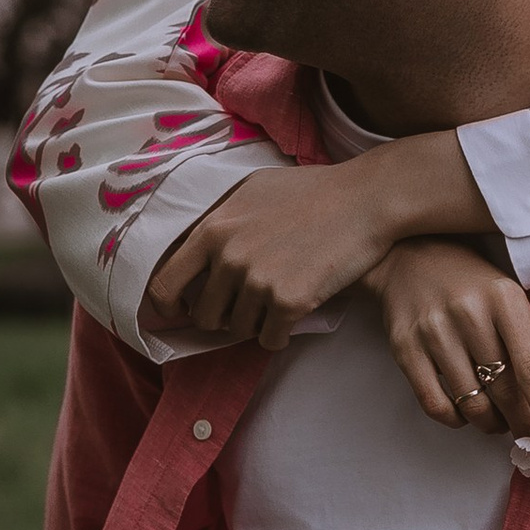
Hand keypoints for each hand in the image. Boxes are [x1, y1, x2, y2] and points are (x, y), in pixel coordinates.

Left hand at [144, 161, 400, 352]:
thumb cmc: (312, 190)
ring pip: (239, 330)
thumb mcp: (252, 190)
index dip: (167, 307)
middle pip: (205, 317)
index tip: (179, 313)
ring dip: (256, 323)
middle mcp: (229, 257)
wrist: (366, 199)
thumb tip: (195, 245)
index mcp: (213, 230)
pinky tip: (295, 314)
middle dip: (223, 317)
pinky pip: (271, 340)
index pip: (164, 284)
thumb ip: (220, 219)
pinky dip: (281, 334)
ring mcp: (258, 281)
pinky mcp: (289, 301)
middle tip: (246, 306)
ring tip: (279, 301)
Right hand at [369, 239, 529, 452]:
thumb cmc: (471, 283)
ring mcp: (434, 332)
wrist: (408, 256)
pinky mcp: (405, 348)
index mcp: (504, 299)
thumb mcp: (507, 295)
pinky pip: (435, 405)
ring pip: (472, 404)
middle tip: (529, 433)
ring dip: (490, 423)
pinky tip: (465, 414)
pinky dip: (456, 420)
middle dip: (522, 423)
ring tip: (496, 421)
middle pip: (505, 392)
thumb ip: (525, 340)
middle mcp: (469, 314)